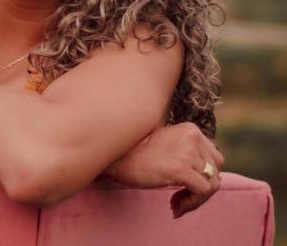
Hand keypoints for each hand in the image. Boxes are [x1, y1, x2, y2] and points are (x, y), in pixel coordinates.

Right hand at [103, 122, 223, 218]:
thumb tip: (211, 174)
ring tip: (176, 203)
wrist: (117, 158)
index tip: (185, 186)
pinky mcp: (180, 169)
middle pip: (216, 171)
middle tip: (181, 197)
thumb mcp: (169, 143)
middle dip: (202, 188)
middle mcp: (192, 136)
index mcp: (191, 129)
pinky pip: (203, 191)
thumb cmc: (140, 154)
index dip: (204, 176)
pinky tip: (175, 205)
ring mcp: (187, 152)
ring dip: (195, 199)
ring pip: (212, 184)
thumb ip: (190, 151)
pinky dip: (192, 203)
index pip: (215, 158)